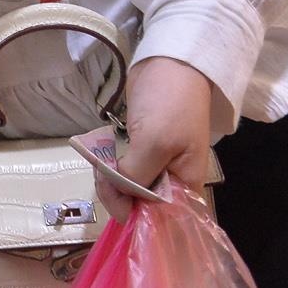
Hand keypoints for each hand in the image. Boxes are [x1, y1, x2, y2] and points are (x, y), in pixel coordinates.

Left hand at [107, 57, 215, 217]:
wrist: (170, 65)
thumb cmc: (170, 104)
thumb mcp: (156, 143)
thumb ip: (137, 176)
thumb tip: (120, 195)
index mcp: (187, 188)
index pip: (164, 223)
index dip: (137, 219)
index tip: (115, 202)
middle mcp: (173, 184)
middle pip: (141, 207)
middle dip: (117, 196)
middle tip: (103, 175)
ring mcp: (156, 167)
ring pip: (127, 190)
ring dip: (109, 181)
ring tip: (100, 164)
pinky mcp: (140, 152)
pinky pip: (122, 172)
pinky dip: (109, 169)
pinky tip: (101, 160)